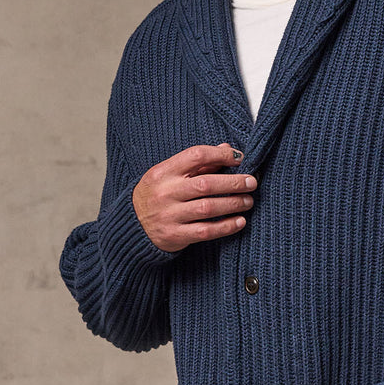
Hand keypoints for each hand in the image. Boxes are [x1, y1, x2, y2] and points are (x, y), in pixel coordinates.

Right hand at [132, 143, 255, 252]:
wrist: (131, 225)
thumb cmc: (156, 194)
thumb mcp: (168, 174)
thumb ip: (197, 162)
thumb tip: (227, 148)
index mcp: (163, 172)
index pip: (196, 156)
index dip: (221, 155)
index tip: (239, 158)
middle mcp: (165, 193)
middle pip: (206, 184)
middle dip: (233, 182)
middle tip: (252, 182)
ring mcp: (169, 215)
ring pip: (208, 208)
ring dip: (234, 203)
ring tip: (248, 201)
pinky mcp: (175, 235)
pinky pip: (206, 231)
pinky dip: (226, 226)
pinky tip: (240, 221)